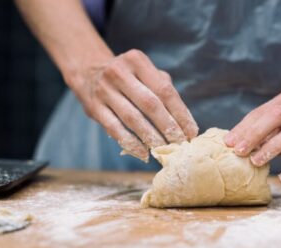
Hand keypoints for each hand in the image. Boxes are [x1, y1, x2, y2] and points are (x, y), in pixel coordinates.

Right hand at [69, 49, 198, 160]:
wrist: (88, 72)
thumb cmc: (129, 77)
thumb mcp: (146, 73)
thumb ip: (165, 91)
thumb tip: (186, 123)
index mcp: (137, 61)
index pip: (165, 90)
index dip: (180, 113)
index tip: (192, 132)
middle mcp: (119, 72)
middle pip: (150, 104)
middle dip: (168, 127)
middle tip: (180, 144)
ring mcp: (103, 90)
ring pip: (132, 118)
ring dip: (151, 137)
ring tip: (164, 150)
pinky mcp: (93, 107)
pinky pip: (115, 128)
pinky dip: (131, 143)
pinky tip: (143, 153)